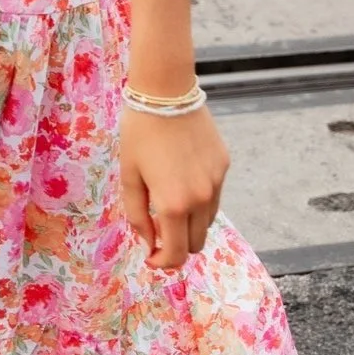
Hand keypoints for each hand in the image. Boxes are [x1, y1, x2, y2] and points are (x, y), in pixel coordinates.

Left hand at [119, 103, 227, 269]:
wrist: (166, 92)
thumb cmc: (139, 133)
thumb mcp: (129, 177)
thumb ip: (138, 217)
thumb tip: (149, 246)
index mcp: (173, 204)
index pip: (177, 254)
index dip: (163, 262)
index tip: (151, 256)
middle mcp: (200, 198)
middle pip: (196, 243)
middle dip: (177, 244)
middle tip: (158, 229)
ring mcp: (216, 182)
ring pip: (208, 221)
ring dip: (190, 223)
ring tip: (169, 199)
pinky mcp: (224, 165)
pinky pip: (214, 195)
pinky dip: (200, 198)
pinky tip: (182, 176)